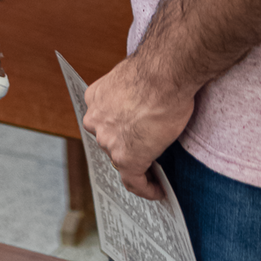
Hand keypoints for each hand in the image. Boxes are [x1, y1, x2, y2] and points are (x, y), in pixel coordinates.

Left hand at [82, 55, 196, 200]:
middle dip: (127, 147)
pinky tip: (159, 190)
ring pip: (122, 161)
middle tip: (147, 154)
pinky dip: (147, 188)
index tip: (129, 137)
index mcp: (95, 99)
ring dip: (138, 167)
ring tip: (156, 174)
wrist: (166, 72)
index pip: (104, 122)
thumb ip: (130, 96)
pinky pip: (135, 181)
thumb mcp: (133, 80)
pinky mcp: (128, 158)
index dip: (117, 131)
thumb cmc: (156, 69)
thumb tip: (143, 103)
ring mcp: (110, 142)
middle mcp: (96, 121)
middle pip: (111, 141)